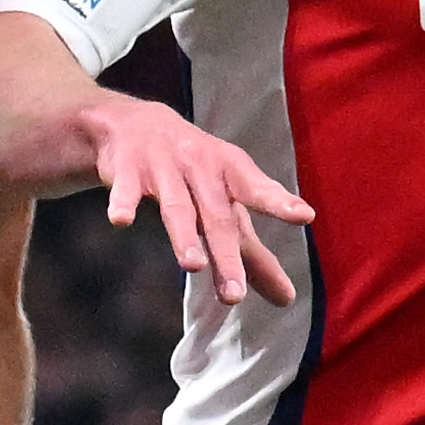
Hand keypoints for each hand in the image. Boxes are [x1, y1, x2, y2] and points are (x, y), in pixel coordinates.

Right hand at [78, 95, 306, 306]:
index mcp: (229, 171)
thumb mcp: (225, 203)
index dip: (278, 202)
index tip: (304, 216)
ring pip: (176, 206)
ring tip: (193, 266)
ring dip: (184, 235)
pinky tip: (121, 221)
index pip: (257, 190)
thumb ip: (254, 253)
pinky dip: (123, 203)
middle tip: (234, 294)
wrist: (132, 125)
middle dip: (226, 253)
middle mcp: (200, 166)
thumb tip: (287, 299)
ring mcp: (163, 167)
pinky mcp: (127, 170)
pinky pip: (125, 190)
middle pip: (216, 215)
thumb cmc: (192, 172)